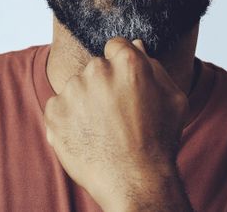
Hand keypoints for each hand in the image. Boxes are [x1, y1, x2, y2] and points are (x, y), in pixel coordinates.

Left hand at [43, 37, 191, 211]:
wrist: (134, 181)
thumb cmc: (158, 141)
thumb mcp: (173, 99)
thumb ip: (153, 66)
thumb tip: (136, 45)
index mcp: (127, 63)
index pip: (115, 45)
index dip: (120, 64)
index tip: (123, 84)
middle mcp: (97, 71)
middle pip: (96, 67)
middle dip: (103, 84)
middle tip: (116, 114)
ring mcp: (72, 91)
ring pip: (77, 87)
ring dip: (85, 101)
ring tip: (102, 129)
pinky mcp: (54, 111)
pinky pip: (59, 106)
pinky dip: (69, 119)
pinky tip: (87, 136)